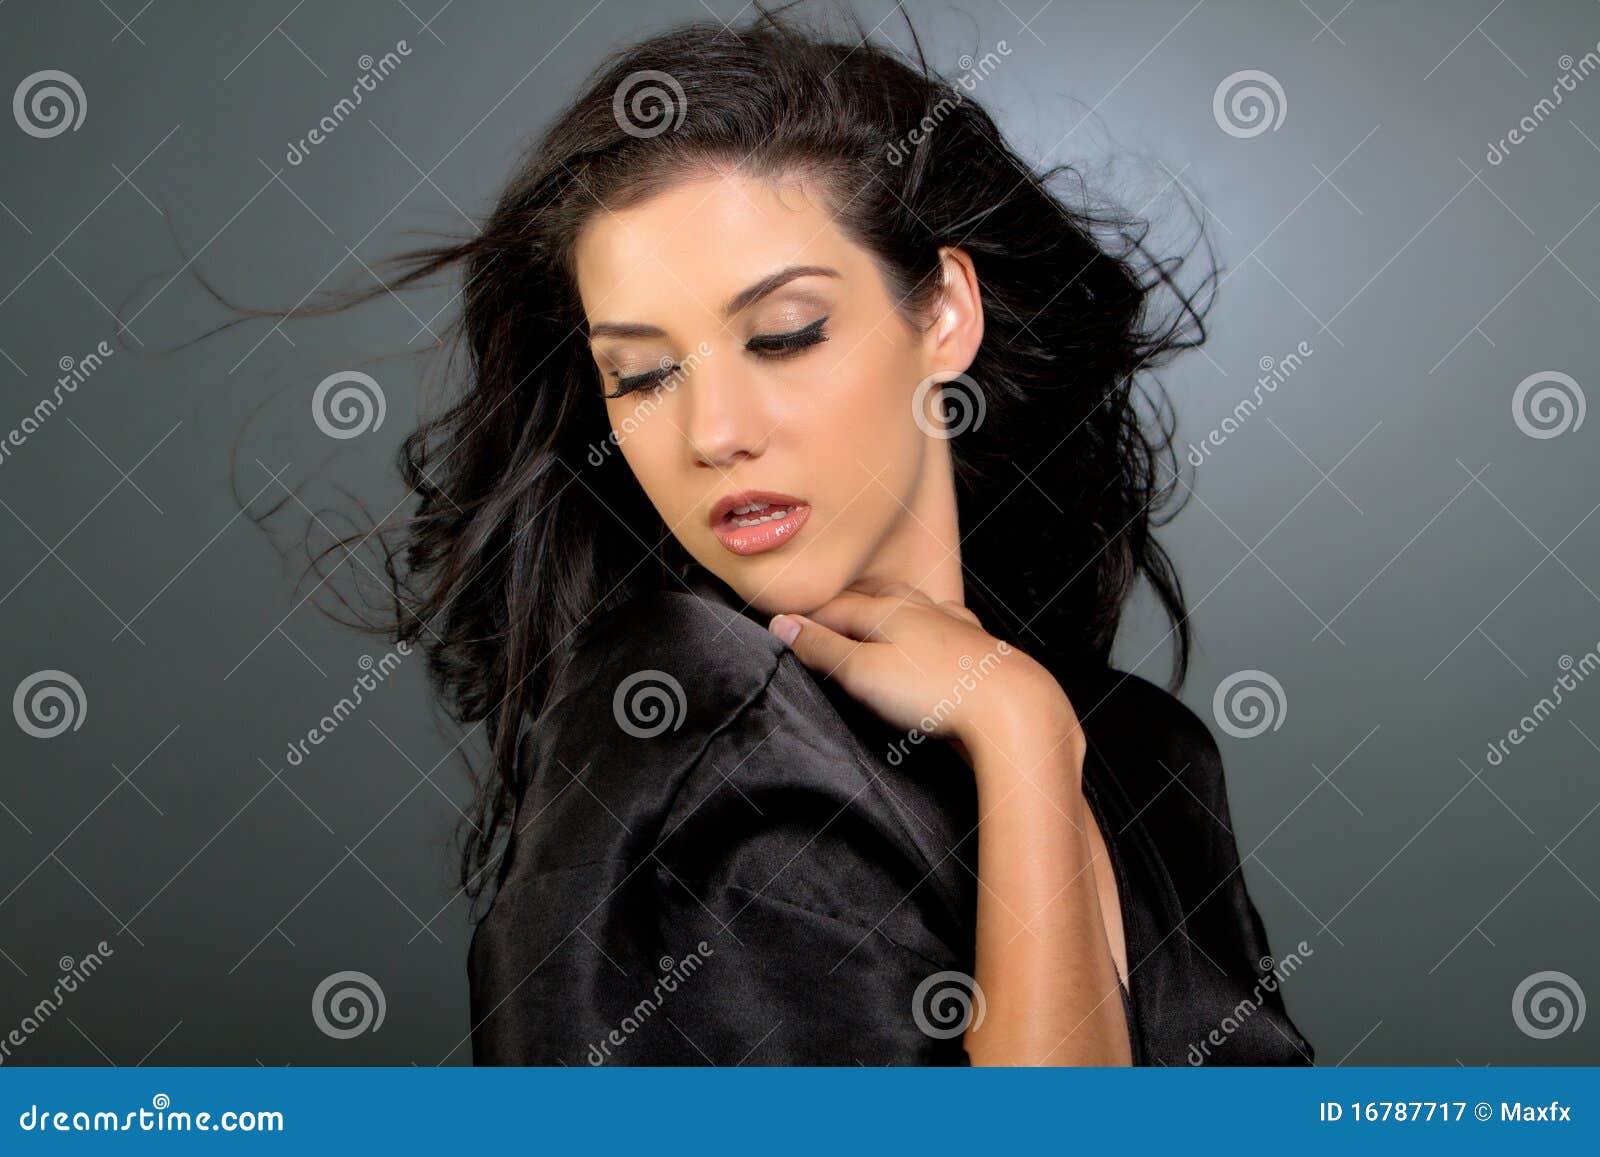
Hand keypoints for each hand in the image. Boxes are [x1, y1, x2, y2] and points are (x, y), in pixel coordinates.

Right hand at [767, 579, 1077, 757]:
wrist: (1010, 707)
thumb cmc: (935, 691)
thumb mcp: (864, 673)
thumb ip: (823, 649)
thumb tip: (782, 624)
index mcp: (887, 610)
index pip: (833, 608)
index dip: (805, 618)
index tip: (779, 625)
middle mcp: (920, 608)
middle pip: (872, 596)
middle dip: (843, 603)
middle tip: (819, 613)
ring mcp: (952, 624)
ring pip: (910, 602)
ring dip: (885, 604)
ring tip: (869, 607)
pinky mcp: (976, 647)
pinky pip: (944, 620)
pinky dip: (927, 618)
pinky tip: (934, 622)